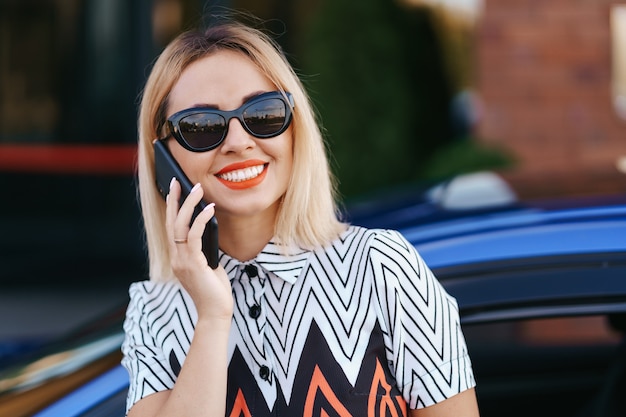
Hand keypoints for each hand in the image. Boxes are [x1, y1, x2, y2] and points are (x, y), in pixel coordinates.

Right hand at [166, 178, 232, 319]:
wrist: (216, 312)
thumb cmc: (215, 290)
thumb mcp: (208, 265)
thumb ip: (203, 250)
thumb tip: (207, 230)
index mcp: (177, 258)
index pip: (171, 229)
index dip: (172, 209)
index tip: (174, 192)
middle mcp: (176, 258)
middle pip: (171, 223)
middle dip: (174, 200)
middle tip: (178, 181)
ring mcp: (182, 261)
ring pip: (181, 226)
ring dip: (189, 205)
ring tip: (197, 189)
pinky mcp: (193, 263)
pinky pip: (194, 236)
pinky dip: (201, 220)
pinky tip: (209, 209)